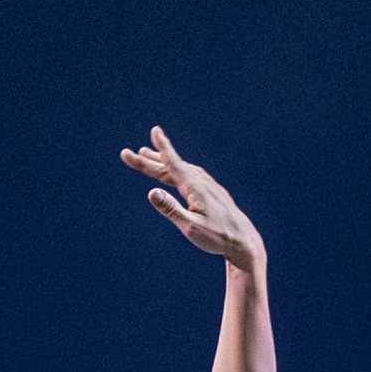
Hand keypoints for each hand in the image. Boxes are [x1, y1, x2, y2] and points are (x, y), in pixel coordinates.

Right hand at [121, 125, 262, 267]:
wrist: (244, 241)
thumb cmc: (217, 236)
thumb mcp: (190, 226)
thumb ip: (170, 209)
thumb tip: (151, 192)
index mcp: (194, 188)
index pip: (174, 164)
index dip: (163, 147)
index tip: (155, 131)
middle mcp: (201, 182)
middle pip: (170, 167)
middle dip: (147, 161)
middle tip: (126, 154)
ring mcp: (207, 185)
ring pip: (179, 169)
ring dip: (161, 162)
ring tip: (146, 155)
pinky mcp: (211, 191)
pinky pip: (189, 174)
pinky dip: (175, 169)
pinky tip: (173, 170)